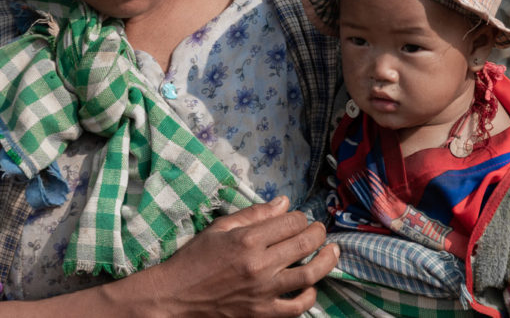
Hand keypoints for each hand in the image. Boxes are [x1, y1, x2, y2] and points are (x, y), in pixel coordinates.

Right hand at [136, 195, 338, 316]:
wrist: (177, 296)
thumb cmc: (195, 258)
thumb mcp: (220, 227)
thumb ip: (255, 214)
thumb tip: (284, 203)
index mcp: (247, 239)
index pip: (289, 222)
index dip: (300, 216)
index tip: (298, 217)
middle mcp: (259, 264)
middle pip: (304, 244)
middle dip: (317, 232)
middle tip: (319, 229)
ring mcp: (263, 292)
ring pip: (308, 274)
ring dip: (326, 260)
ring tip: (332, 251)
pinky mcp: (262, 314)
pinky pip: (296, 307)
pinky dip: (310, 295)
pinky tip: (311, 285)